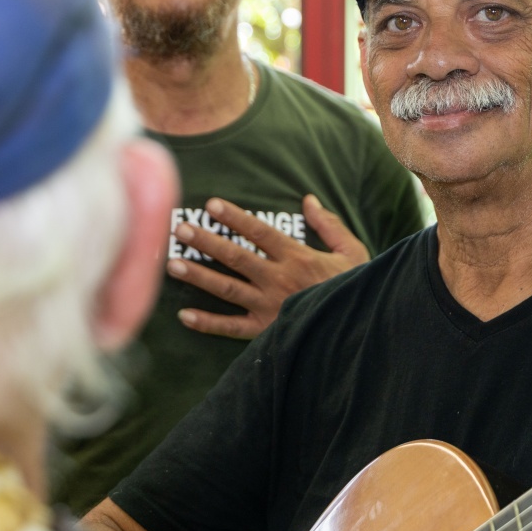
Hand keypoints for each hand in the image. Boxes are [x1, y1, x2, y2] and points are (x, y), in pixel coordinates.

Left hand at [168, 194, 369, 338]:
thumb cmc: (356, 287)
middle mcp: (279, 279)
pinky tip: (183, 315)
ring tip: (172, 264)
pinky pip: (231, 327)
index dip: (235, 217)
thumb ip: (329, 225)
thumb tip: (308, 199)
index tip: (212, 205)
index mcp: (297, 257)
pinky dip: (207, 323)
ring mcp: (269, 306)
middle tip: (180, 229)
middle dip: (206, 241)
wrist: (359, 328)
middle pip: (236, 256)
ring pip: (228, 288)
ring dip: (199, 276)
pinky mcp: (265, 331)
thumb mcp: (351, 251)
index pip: (260, 232)